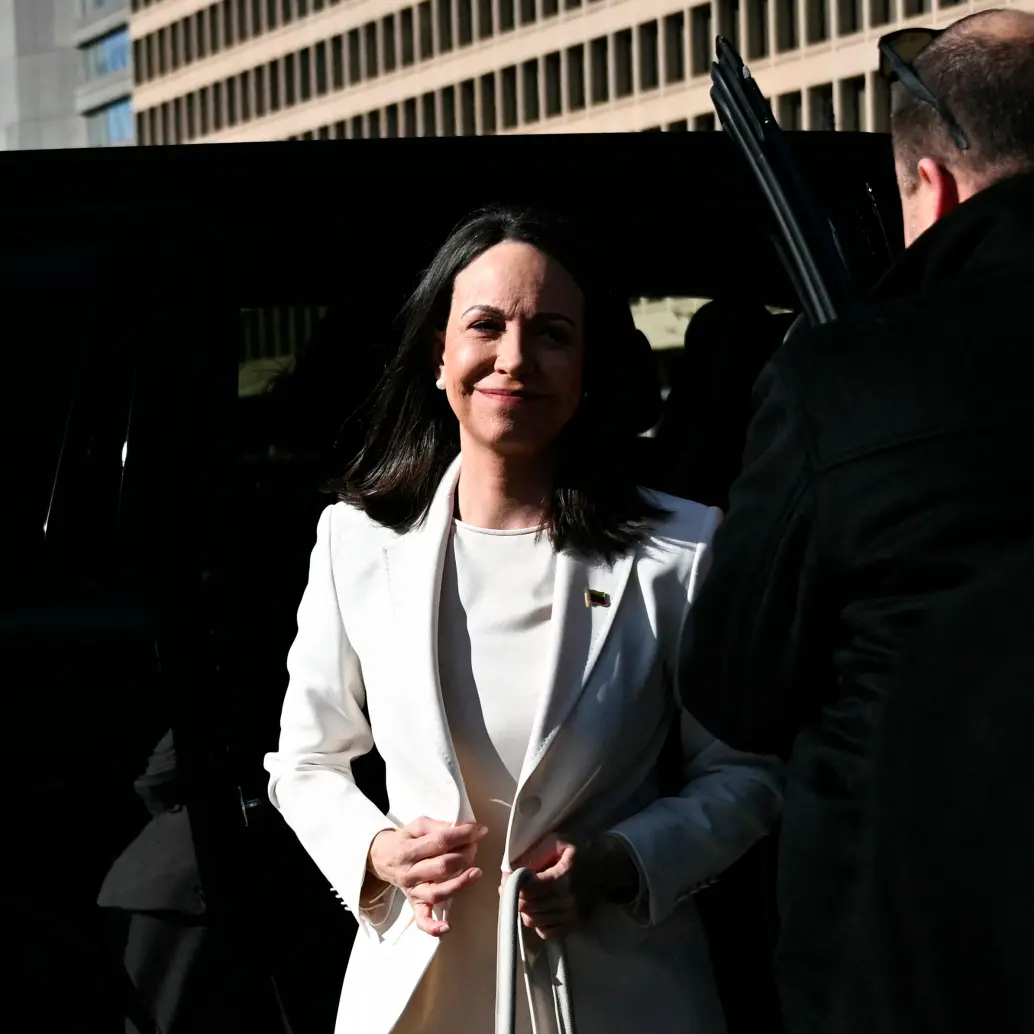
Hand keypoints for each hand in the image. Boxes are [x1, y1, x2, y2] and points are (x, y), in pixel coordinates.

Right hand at [367, 818, 487, 936]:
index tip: (480, 831)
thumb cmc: (405, 840)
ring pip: (437, 892)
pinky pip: (422, 920)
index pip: (440, 841)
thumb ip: (437, 826)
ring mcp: (413, 891)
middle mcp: (410, 872)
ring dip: (459, 884)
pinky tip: (448, 926)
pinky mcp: (415, 905)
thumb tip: (462, 828)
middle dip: (464, 855)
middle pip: (442, 866)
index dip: (463, 835)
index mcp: (409, 850)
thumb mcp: (417, 826)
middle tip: (474, 847)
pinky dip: (433, 926)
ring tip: (476, 873)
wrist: (382, 858)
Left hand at [502, 833, 639, 940]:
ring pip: (533, 921)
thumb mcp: (556, 841)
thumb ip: (535, 854)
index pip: (527, 890)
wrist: (606, 866)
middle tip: (512, 886)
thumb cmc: (579, 850)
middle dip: (515, 896)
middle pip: (528, 907)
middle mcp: (567, 901)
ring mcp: (572, 916)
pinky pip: (547, 932)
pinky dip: (538, 923)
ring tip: (526, 897)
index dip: (511, 884)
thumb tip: (512, 869)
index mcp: (562, 878)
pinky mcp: (575, 925)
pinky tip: (539, 909)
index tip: (507, 877)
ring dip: (525, 909)